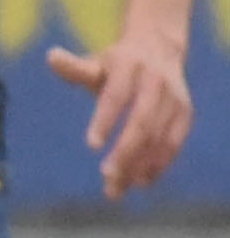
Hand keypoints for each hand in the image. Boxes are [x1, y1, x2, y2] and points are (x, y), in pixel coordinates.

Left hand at [65, 16, 197, 194]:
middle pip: (142, 122)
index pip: (116, 96)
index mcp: (129, 65)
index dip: (105, 120)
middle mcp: (156, 81)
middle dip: (125, 151)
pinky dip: (158, 164)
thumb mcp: (95, 62)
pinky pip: (173, 143)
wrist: (157, 50)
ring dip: (139, 164)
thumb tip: (51, 56)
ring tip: (116, 188)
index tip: (91, 146)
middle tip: (105, 175)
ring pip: (158, 138)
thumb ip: (75, 68)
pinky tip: (139, 182)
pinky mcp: (185, 114)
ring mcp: (175, 99)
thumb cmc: (114, 64)